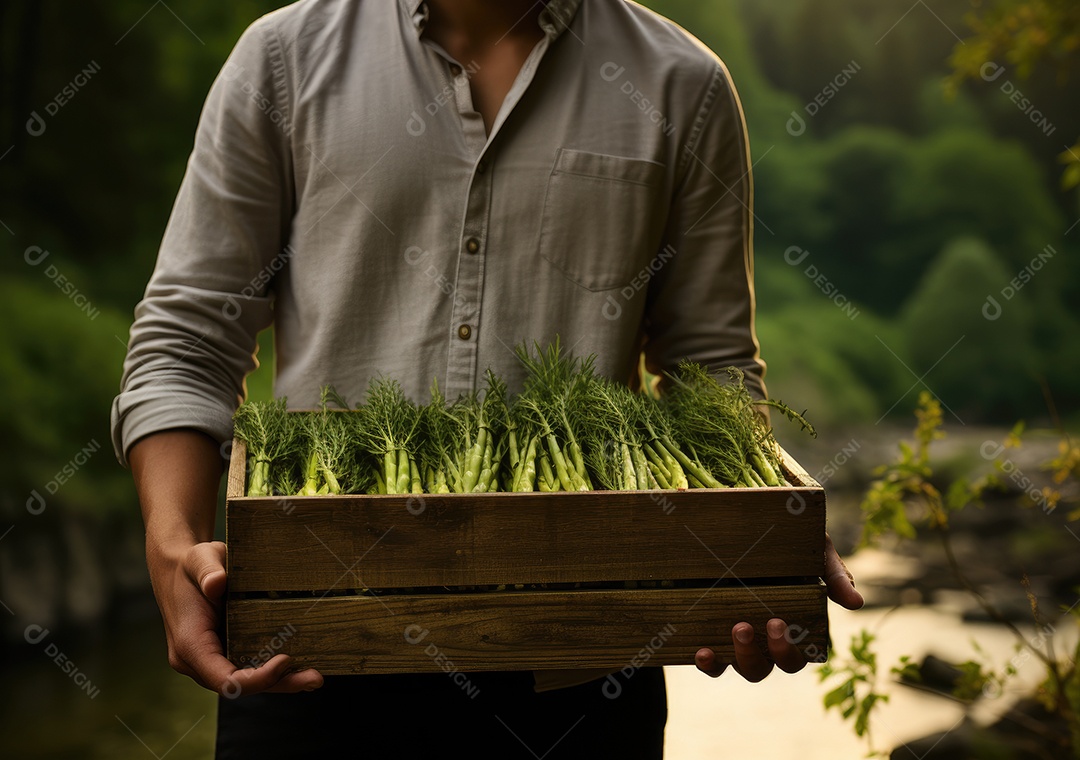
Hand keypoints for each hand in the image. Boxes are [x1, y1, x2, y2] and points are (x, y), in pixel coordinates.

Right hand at [147, 538, 323, 696]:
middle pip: (240, 686)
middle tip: (315, 678)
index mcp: (190, 645)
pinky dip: (274, 672)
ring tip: (314, 677)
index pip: (224, 679)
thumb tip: (217, 583)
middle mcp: (198, 662)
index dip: (256, 678)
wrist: (179, 571)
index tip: (285, 659)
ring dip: (281, 682)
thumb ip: (207, 570)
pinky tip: (301, 668)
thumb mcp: (199, 559)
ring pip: (247, 682)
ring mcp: (211, 661)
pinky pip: (248, 669)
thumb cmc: (191, 566)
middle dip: (279, 684)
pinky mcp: (224, 654)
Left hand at [694, 532, 862, 680]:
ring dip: (740, 657)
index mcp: (792, 627)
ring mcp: (737, 637)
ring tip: (737, 627)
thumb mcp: (815, 551)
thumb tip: (856, 603)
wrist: (745, 518)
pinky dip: (708, 664)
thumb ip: (835, 575)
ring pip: (743, 667)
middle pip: (768, 667)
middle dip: (765, 653)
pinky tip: (702, 652)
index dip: (787, 651)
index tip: (778, 622)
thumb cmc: (788, 540)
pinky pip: (712, 662)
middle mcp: (764, 639)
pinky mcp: (710, 630)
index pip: (795, 656)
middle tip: (760, 622)